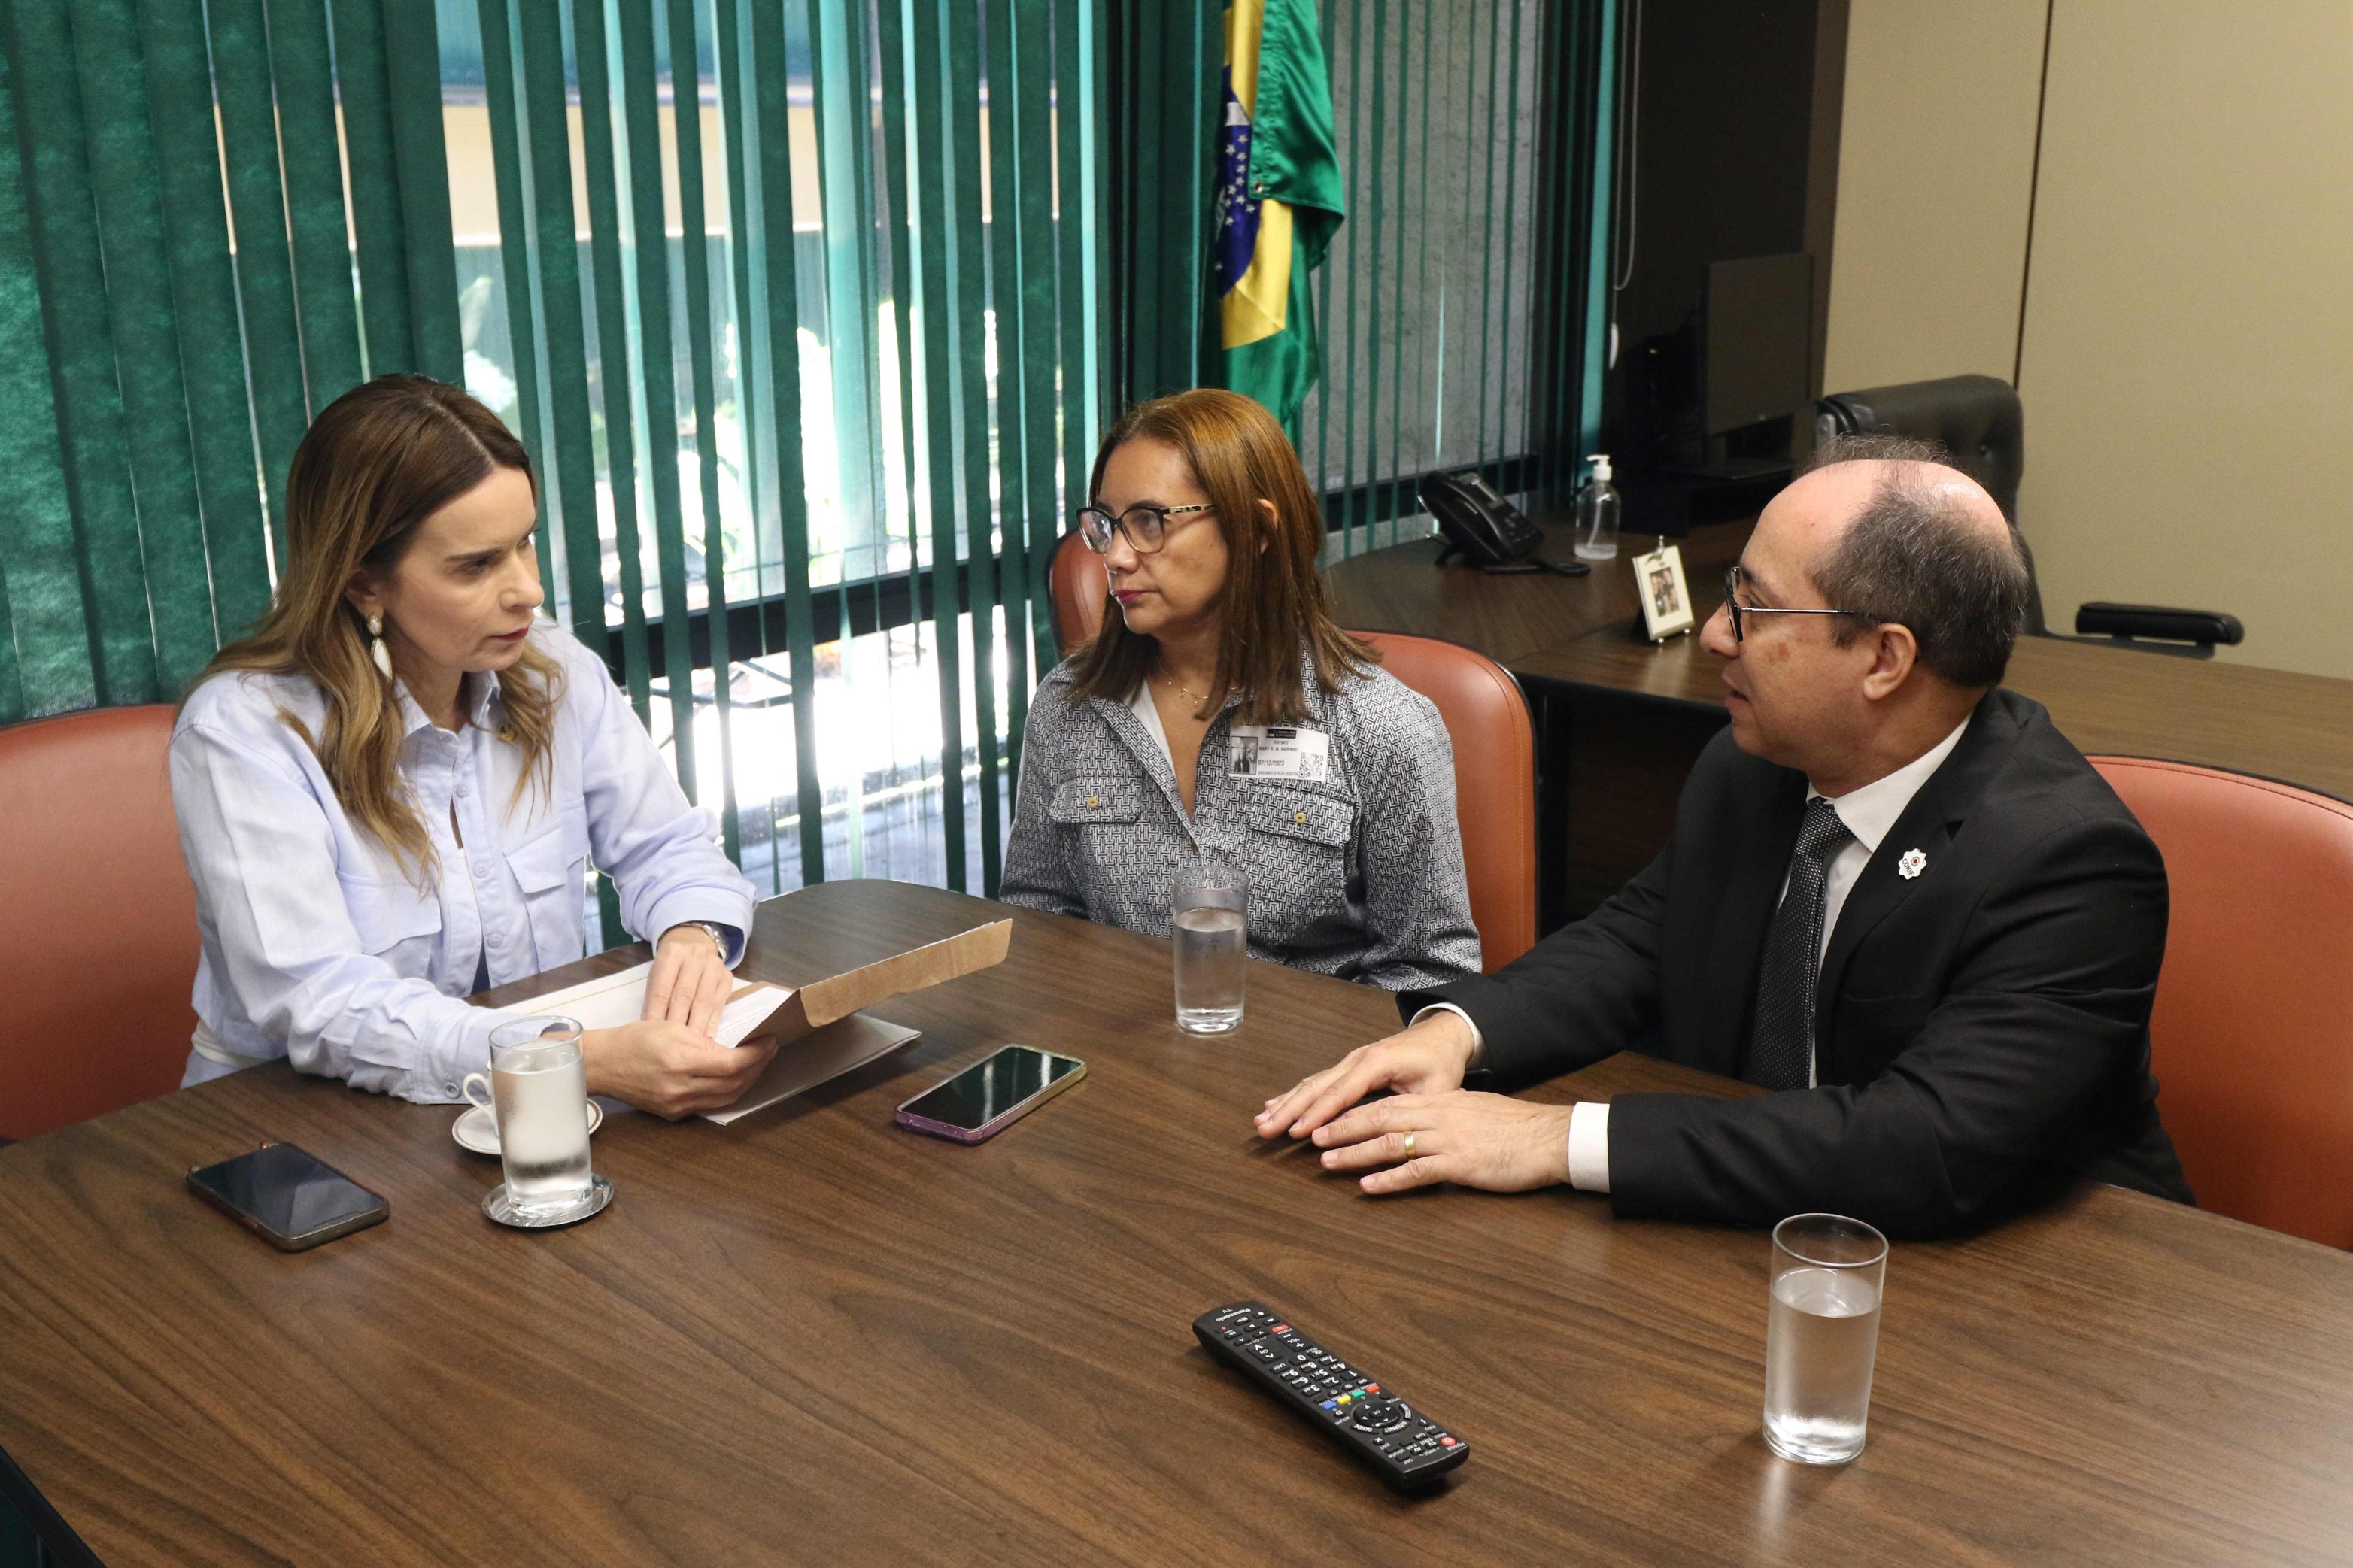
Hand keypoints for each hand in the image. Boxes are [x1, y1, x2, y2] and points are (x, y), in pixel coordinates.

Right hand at [582, 1019, 778, 1119]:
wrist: (603, 1065)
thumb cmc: (634, 1040)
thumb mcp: (672, 1028)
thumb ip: (705, 1042)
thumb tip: (734, 1049)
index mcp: (680, 1063)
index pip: (732, 1064)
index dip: (756, 1054)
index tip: (769, 1041)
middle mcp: (681, 1089)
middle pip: (734, 1083)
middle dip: (757, 1067)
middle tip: (768, 1050)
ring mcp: (677, 1105)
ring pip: (726, 1098)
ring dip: (746, 1081)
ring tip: (756, 1063)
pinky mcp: (673, 1114)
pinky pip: (710, 1104)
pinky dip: (727, 1091)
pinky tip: (734, 1077)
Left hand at [647, 924, 732, 1037]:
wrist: (694, 944)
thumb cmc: (671, 968)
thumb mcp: (657, 976)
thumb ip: (655, 999)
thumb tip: (651, 1030)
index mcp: (671, 953)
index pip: (662, 990)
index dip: (657, 1015)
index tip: (654, 1037)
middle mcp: (695, 955)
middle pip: (684, 996)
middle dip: (677, 1024)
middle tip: (672, 1048)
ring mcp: (714, 965)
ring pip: (703, 1001)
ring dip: (696, 1027)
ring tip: (689, 1047)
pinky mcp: (727, 977)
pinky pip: (718, 1004)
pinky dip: (712, 1023)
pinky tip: (707, 1039)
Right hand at [1254, 1010, 1479, 1140]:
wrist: (1441, 1034)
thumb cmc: (1440, 1062)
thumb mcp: (1439, 1088)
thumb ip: (1420, 1110)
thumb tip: (1408, 1136)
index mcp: (1377, 1063)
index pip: (1342, 1092)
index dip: (1319, 1114)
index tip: (1297, 1132)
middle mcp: (1357, 1058)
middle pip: (1317, 1086)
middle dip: (1290, 1109)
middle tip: (1265, 1129)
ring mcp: (1350, 1060)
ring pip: (1312, 1082)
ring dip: (1286, 1102)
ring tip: (1261, 1121)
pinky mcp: (1348, 1066)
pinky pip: (1317, 1081)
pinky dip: (1294, 1094)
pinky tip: (1275, 1105)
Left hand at [1311, 1091, 1574, 1194]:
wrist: (1550, 1138)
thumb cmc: (1518, 1129)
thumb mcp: (1478, 1111)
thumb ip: (1450, 1114)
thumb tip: (1428, 1118)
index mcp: (1443, 1102)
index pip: (1390, 1102)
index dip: (1355, 1111)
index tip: (1330, 1119)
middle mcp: (1440, 1115)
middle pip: (1380, 1117)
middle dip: (1344, 1127)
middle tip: (1314, 1136)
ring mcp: (1449, 1139)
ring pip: (1392, 1142)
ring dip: (1356, 1153)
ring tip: (1327, 1161)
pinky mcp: (1461, 1163)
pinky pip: (1418, 1171)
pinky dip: (1390, 1179)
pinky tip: (1368, 1187)